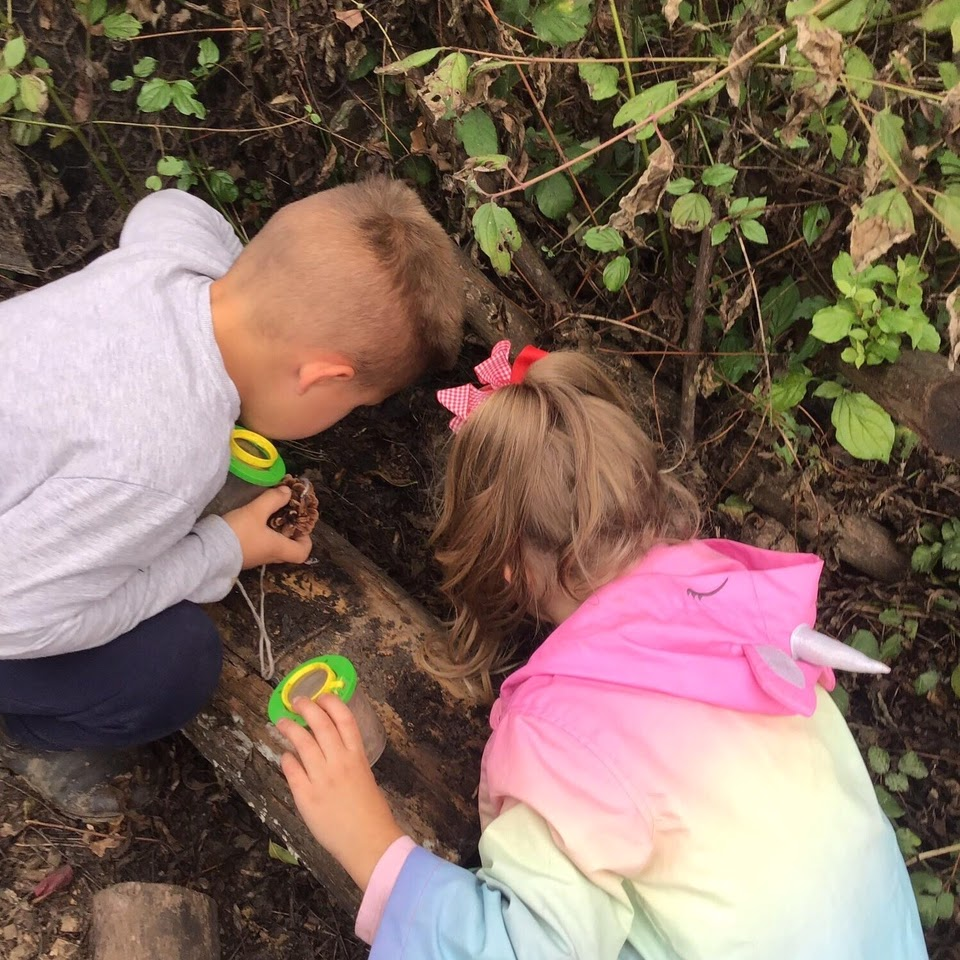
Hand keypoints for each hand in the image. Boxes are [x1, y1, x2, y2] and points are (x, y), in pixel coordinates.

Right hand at [224, 486, 311, 568]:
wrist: (207, 552)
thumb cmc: (237, 533)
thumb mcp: (256, 511)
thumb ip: (273, 500)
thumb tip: (288, 492)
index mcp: (278, 548)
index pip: (302, 553)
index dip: (306, 540)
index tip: (300, 525)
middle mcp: (269, 557)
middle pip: (288, 550)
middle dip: (290, 533)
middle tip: (286, 516)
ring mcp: (255, 558)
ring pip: (273, 548)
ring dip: (275, 533)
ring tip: (269, 515)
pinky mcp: (242, 556)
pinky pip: (259, 547)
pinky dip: (262, 536)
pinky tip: (253, 522)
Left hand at [278, 696, 402, 891]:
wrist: (368, 842)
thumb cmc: (371, 812)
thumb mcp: (365, 776)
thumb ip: (348, 759)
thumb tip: (328, 746)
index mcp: (358, 756)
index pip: (344, 718)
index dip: (332, 702)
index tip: (322, 695)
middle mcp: (339, 761)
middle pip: (320, 724)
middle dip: (307, 708)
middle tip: (297, 701)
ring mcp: (321, 778)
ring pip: (302, 743)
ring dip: (290, 729)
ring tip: (282, 722)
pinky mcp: (306, 796)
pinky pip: (292, 770)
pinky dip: (287, 759)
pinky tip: (285, 757)